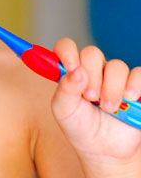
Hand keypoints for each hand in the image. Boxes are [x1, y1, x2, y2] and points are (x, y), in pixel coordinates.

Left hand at [51, 38, 140, 176]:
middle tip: (90, 97)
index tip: (70, 67)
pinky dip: (134, 85)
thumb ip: (65, 89)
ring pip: (116, 65)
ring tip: (108, 108)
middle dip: (91, 75)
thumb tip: (75, 70)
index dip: (67, 51)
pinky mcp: (135, 86)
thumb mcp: (63, 110)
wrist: (104, 151)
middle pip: (92, 53)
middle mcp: (92, 69)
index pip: (66, 47)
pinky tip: (129, 98)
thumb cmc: (79, 126)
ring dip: (111, 87)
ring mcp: (114, 77)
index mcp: (72, 71)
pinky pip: (139, 74)